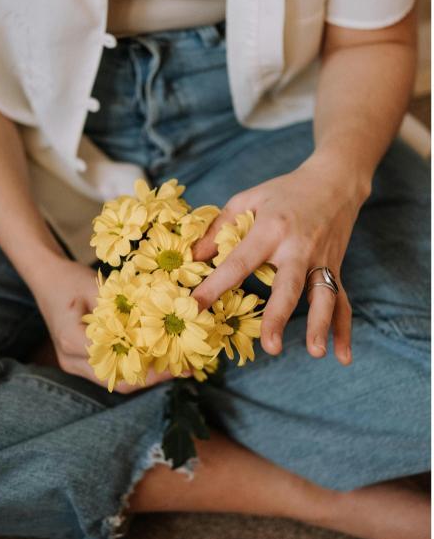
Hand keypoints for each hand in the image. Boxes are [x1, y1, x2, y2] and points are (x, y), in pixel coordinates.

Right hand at [32, 256, 176, 392]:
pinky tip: (158, 359)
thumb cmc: (71, 278)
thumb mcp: (97, 286)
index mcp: (72, 340)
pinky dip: (135, 367)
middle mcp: (71, 360)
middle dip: (153, 377)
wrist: (46, 279)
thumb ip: (123, 305)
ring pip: (115, 381)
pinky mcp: (81, 363)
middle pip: (117, 380)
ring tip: (178, 366)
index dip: (148, 363)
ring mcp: (74, 365)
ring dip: (147, 375)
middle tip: (184, 368)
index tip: (175, 357)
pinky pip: (112, 372)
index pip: (116, 360)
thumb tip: (162, 315)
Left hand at [192, 154, 369, 364]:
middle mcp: (298, 248)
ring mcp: (321, 261)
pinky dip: (344, 330)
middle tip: (270, 346)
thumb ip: (219, 228)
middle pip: (288, 287)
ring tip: (315, 353)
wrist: (335, 182)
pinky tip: (342, 356)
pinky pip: (343, 302)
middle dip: (279, 317)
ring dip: (320, 326)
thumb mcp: (248, 199)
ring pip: (323, 297)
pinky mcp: (335, 269)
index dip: (215, 287)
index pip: (239, 263)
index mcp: (271, 230)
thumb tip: (193, 258)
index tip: (195, 308)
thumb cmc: (284, 192)